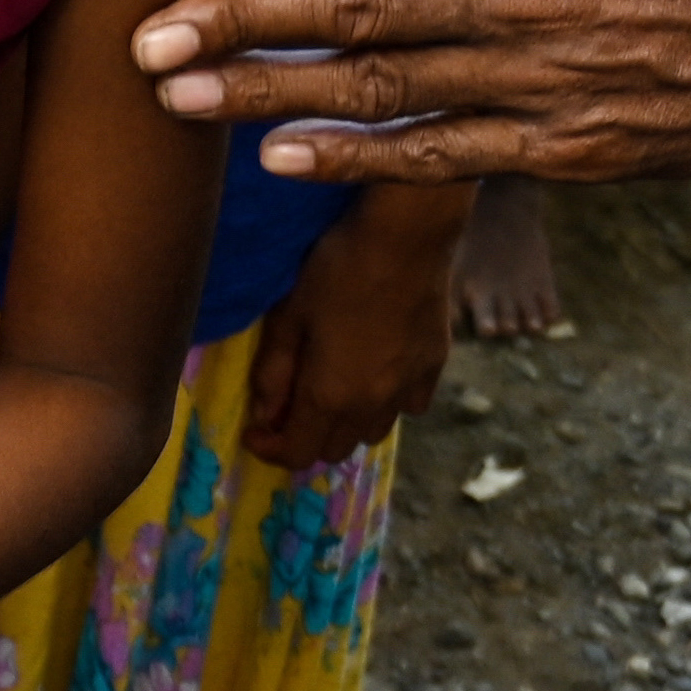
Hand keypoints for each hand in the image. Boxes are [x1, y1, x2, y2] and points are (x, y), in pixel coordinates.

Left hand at [130, 0, 690, 186]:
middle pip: (354, 7)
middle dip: (237, 22)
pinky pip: (443, 155)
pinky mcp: (577, 144)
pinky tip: (280, 157)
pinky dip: (357, 156)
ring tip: (177, 101)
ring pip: (380, 87)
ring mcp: (552, 74)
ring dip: (266, 95)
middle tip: (142, 40)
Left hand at [241, 183, 470, 469]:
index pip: (297, 453)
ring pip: (372, 434)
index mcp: (329, 396)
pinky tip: (378, 375)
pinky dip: (389, 404)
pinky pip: (410, 407)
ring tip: (334, 392)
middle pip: (334, 450)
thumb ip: (273, 373)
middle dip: (305, 438)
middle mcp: (372, 405)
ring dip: (347, 425)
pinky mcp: (435, 367)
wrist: (406, 236)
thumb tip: (265, 416)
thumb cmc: (337, 270)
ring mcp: (408, 388)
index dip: (270, 449)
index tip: (256, 431)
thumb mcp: (289, 318)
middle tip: (290, 408)